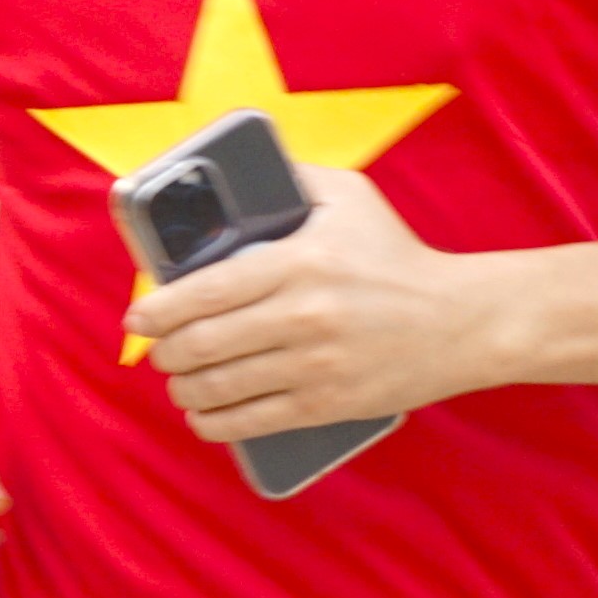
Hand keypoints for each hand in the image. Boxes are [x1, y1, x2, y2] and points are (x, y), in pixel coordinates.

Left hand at [129, 165, 480, 442]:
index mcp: (300, 261)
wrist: (460, 321)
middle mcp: (303, 316)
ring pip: (221, 387)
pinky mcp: (327, 405)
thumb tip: (233, 174)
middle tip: (157, 350)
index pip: (208, 290)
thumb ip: (292, 178)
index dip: (159, 309)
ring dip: (184, 389)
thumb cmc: (396, 255)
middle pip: (204, 344)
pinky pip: (252, 422)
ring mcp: (314, 366)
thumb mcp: (349, 198)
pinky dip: (213, 423)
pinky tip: (201, 415)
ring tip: (177, 380)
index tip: (137, 316)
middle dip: (165, 352)